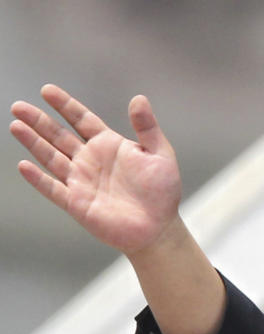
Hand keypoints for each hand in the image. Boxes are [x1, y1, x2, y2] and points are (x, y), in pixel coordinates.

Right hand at [9, 84, 181, 254]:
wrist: (159, 227)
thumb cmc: (162, 191)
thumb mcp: (160, 154)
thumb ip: (147, 127)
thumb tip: (139, 99)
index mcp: (109, 145)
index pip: (81, 120)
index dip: (65, 105)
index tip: (47, 90)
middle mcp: (90, 160)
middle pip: (59, 136)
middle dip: (39, 121)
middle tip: (18, 106)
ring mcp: (81, 181)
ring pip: (51, 157)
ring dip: (33, 142)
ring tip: (16, 125)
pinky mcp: (77, 203)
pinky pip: (53, 188)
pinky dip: (38, 179)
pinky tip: (24, 165)